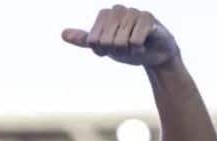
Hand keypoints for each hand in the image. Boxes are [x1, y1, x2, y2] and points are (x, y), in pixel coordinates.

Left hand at [62, 5, 179, 66]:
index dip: (101, 50)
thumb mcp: (102, 46)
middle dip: (115, 51)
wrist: (154, 54)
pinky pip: (135, 40)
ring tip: (134, 46)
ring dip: (128, 51)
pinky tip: (143, 45)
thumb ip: (83, 39)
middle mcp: (118, 9)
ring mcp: (134, 12)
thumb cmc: (126, 48)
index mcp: (105, 15)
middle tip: (124, 47)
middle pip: (106, 41)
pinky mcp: (148, 18)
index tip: (110, 48)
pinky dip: (138, 49)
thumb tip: (63, 34)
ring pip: (121, 42)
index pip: (93, 40)